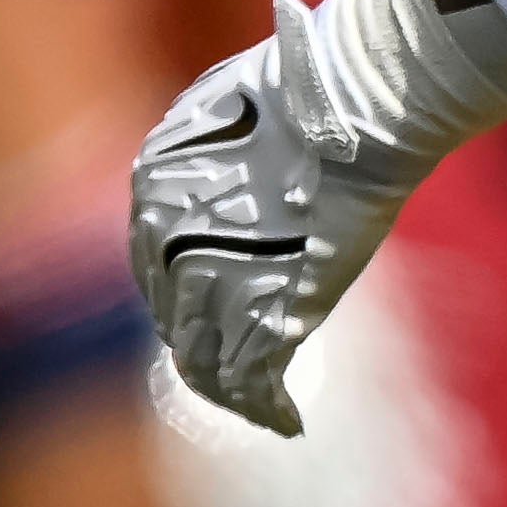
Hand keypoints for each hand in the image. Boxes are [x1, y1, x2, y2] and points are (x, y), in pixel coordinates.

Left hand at [129, 0, 449, 438]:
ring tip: (264, 406)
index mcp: (150, 183)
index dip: (181, 298)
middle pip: (173, 317)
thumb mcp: (231, 106)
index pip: (153, 266)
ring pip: (205, 360)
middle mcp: (163, 234)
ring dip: (231, 388)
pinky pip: (251, 380)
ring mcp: (210, 274)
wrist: (355, 92)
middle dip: (202, 346)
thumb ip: (211, 155)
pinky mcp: (266, 310)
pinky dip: (267, 408)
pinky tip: (287, 419)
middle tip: (235, 372)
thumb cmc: (307, 87)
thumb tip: (220, 180)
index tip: (209, 317)